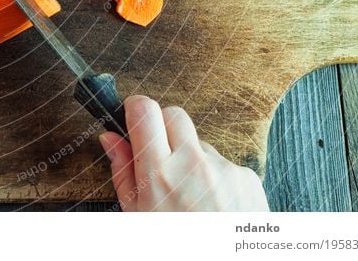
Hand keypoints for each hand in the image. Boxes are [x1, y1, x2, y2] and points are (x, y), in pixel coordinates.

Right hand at [99, 96, 268, 211]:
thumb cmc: (174, 248)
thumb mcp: (135, 216)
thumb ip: (122, 172)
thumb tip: (110, 138)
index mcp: (158, 175)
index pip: (144, 110)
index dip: (135, 110)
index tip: (133, 119)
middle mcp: (193, 166)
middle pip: (173, 114)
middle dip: (162, 128)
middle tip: (158, 155)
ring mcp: (224, 169)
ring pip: (199, 142)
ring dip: (190, 157)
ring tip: (188, 195)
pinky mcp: (247, 177)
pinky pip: (223, 162)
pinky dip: (214, 177)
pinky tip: (211, 204)